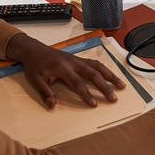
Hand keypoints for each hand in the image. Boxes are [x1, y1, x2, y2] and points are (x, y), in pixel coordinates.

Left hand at [5, 33, 125, 108]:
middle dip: (105, 86)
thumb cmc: (34, 64)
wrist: (33, 49)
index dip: (87, 94)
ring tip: (121, 85)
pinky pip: (95, 64)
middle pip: (93, 74)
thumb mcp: (35, 79)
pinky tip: (111, 76)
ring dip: (110, 76)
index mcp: (62, 67)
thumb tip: (52, 104)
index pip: (78, 82)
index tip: (94, 104)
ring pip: (98, 66)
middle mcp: (73, 62)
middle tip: (114, 97)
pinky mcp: (79, 59)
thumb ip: (44, 92)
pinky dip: (105, 70)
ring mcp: (78, 60)